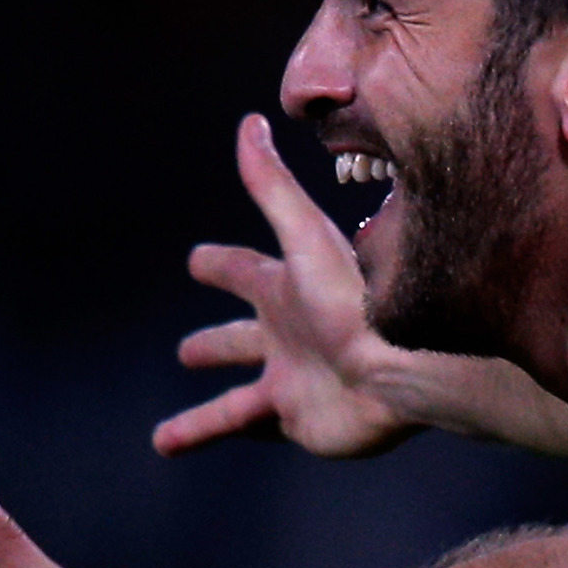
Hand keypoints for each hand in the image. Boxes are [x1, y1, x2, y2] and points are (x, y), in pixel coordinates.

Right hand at [152, 115, 418, 458]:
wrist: (403, 366)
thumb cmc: (358, 298)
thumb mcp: (306, 236)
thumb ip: (272, 186)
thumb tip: (249, 123)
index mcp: (285, 291)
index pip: (242, 272)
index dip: (218, 266)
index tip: (196, 262)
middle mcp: (287, 338)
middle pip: (239, 341)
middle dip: (215, 345)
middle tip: (186, 352)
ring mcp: (292, 382)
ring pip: (233, 403)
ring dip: (200, 419)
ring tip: (165, 438)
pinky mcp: (298, 420)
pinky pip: (250, 431)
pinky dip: (215, 437)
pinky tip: (192, 443)